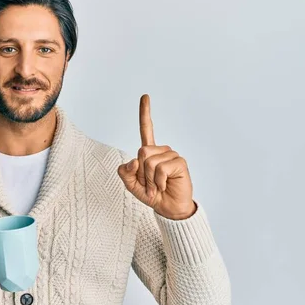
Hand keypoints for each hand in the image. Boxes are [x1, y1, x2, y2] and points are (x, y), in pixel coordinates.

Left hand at [117, 94, 196, 219]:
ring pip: (149, 162)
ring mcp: (171, 155)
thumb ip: (125, 173)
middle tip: (149, 185)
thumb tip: (133, 160)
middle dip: (141, 173)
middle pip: (141, 152)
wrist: (168, 208)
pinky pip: (161, 168)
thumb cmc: (151, 194)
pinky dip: (158, 181)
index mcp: (149, 152)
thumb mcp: (131, 185)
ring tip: (158, 186)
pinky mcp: (179, 162)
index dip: (145, 113)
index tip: (145, 96)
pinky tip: (165, 185)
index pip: (146, 129)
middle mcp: (161, 150)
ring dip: (150, 179)